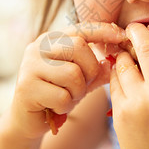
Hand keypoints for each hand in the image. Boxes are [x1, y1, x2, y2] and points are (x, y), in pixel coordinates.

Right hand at [6, 22, 125, 139]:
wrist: (28, 120)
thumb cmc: (57, 95)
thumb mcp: (80, 80)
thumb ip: (96, 70)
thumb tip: (116, 61)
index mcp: (51, 40)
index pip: (81, 28)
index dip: (103, 31)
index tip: (122, 36)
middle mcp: (38, 47)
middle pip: (78, 47)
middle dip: (90, 70)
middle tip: (84, 85)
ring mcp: (29, 66)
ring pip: (72, 74)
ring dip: (77, 92)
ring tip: (68, 98)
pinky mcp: (26, 87)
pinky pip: (62, 96)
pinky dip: (66, 106)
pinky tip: (56, 108)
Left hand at [110, 22, 148, 148]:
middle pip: (145, 46)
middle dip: (136, 32)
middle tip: (133, 28)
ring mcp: (141, 102)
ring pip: (125, 62)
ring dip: (124, 55)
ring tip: (128, 58)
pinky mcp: (121, 111)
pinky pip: (115, 80)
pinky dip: (117, 74)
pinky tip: (123, 77)